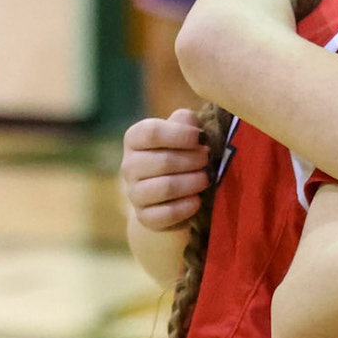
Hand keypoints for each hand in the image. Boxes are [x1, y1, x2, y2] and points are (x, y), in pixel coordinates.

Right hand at [121, 109, 210, 230]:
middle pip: (163, 161)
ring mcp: (134, 193)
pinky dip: (187, 206)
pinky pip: (166, 213)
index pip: (151, 132)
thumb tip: (188, 120)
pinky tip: (198, 200)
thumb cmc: (183, 153)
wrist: (171, 195)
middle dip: (194, 160)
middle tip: (209, 160)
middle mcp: (129, 166)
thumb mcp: (185, 132)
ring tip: (206, 178)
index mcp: (135, 139)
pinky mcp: (144, 217)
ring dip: (193, 182)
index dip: (181, 134)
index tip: (202, 138)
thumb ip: (186, 122)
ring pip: (165, 187)